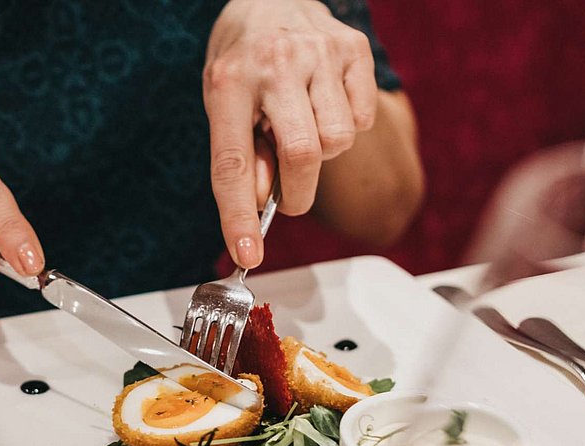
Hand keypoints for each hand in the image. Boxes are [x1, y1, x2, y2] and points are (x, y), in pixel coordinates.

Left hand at [204, 0, 377, 267]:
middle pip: (301, 155)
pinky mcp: (354, 50)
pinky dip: (345, 126)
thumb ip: (244, 153)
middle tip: (291, 194)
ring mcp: (320, 53)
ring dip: (323, 152)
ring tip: (304, 127)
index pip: (234, 164)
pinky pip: (361, 119)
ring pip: (337, 140)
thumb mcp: (224, 103)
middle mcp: (276, 63)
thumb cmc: (244, 60)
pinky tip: (324, 104)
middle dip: (298, 192)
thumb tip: (264, 201)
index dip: (239, 217)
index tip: (248, 255)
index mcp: (230, 81)